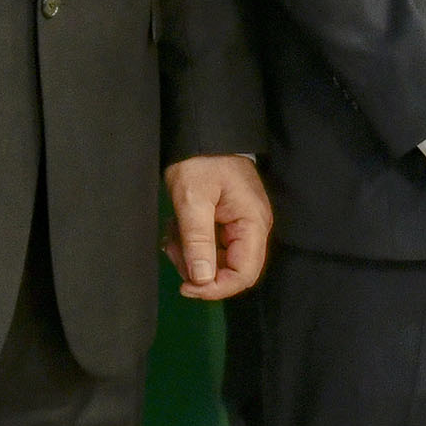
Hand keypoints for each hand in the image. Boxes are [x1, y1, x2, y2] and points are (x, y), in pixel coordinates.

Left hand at [164, 154, 272, 298]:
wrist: (201, 136)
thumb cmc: (200, 163)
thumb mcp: (193, 200)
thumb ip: (198, 241)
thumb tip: (202, 281)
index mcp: (252, 224)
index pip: (244, 274)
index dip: (216, 288)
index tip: (186, 286)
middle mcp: (252, 229)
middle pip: (230, 271)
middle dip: (198, 269)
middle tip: (173, 249)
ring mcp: (239, 227)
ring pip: (217, 262)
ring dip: (190, 256)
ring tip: (172, 234)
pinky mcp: (226, 223)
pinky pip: (211, 247)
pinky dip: (191, 245)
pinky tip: (177, 229)